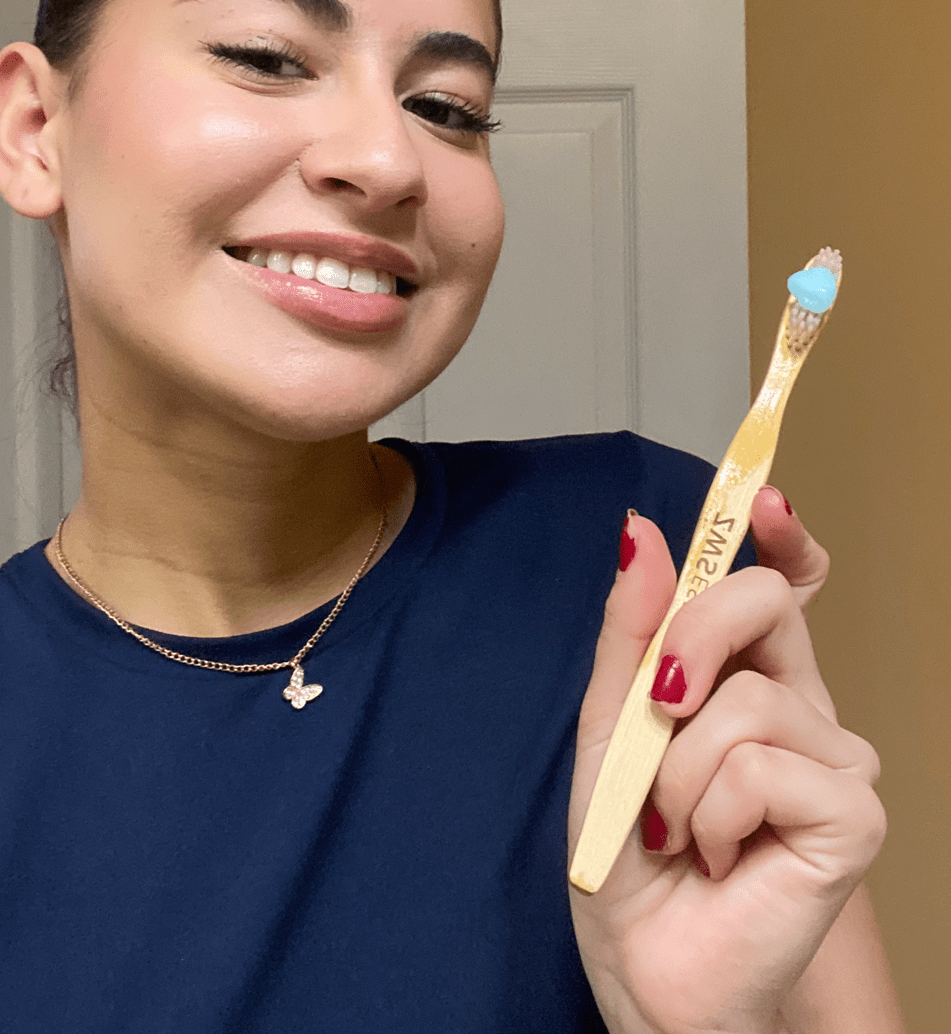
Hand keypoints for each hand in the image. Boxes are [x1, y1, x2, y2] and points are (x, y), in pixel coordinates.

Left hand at [568, 505, 885, 1033]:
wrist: (642, 962)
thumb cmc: (629, 851)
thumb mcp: (608, 725)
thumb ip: (631, 631)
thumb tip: (642, 528)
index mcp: (749, 676)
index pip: (785, 583)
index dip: (780, 533)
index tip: (765, 499)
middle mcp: (803, 707)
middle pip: (764, 602)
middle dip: (688, 642)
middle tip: (659, 709)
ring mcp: (837, 759)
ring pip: (746, 700)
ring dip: (676, 770)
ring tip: (678, 826)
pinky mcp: (853, 814)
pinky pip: (762, 765)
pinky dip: (709, 813)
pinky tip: (717, 855)